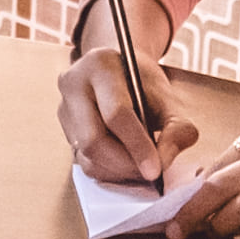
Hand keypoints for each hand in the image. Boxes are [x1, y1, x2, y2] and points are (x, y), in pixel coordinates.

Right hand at [58, 0, 196, 185]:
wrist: (121, 73)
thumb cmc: (144, 84)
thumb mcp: (168, 97)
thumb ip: (176, 127)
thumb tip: (163, 161)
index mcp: (100, 65)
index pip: (115, 113)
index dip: (137, 145)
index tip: (156, 169)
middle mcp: (73, 85)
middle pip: (93, 140)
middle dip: (125, 164)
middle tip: (150, 173)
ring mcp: (64, 109)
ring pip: (87, 156)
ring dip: (118, 171)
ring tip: (141, 167)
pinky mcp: (64, 131)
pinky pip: (84, 163)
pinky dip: (109, 172)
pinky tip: (127, 164)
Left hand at [171, 107, 239, 238]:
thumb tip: (232, 187)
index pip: (225, 157)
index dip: (201, 184)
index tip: (188, 202)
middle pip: (218, 179)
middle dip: (189, 207)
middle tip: (173, 226)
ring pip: (234, 200)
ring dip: (211, 223)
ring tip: (199, 235)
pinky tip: (231, 235)